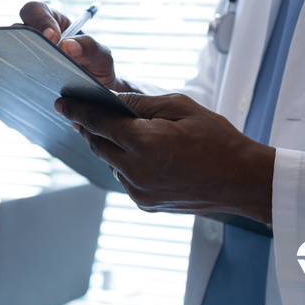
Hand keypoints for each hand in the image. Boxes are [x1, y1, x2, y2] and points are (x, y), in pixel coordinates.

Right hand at [19, 1, 132, 91]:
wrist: (94, 95)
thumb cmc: (97, 68)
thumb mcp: (102, 56)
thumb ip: (90, 47)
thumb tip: (67, 45)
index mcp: (54, 23)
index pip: (36, 10)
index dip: (40, 20)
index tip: (52, 37)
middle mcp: (36, 37)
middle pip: (17, 28)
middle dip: (24, 38)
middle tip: (40, 55)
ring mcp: (27, 56)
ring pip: (11, 52)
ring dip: (19, 60)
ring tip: (34, 74)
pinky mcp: (23, 75)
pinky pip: (13, 74)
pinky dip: (18, 78)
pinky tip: (31, 89)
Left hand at [54, 92, 274, 223]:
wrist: (243, 181)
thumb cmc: (218, 140)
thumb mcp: (181, 107)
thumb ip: (141, 104)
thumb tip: (111, 100)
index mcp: (145, 143)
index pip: (98, 123)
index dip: (77, 110)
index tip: (62, 103)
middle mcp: (137, 171)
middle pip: (98, 145)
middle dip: (91, 128)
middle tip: (86, 113)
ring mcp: (140, 192)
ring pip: (110, 164)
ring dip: (111, 147)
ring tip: (128, 134)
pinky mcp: (146, 204)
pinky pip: (124, 179)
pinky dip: (126, 164)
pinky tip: (145, 155)